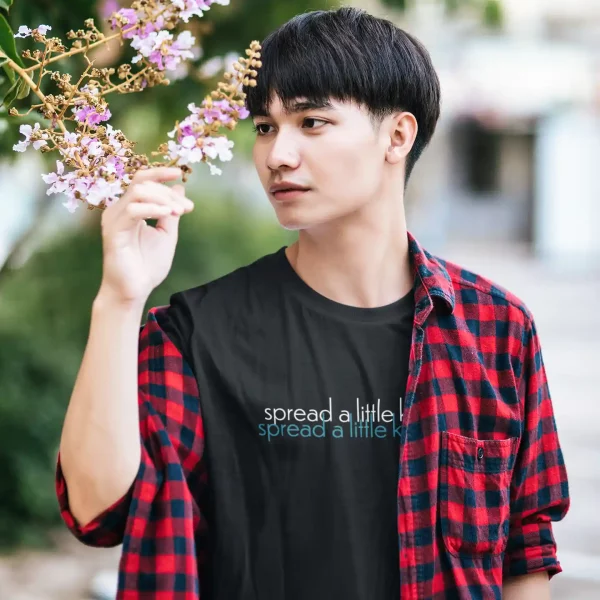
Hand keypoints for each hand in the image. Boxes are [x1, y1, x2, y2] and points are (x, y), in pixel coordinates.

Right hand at [97, 166, 193, 304]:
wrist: (135, 290)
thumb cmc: (147, 265)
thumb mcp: (166, 234)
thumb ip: (171, 211)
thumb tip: (179, 187)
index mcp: (129, 209)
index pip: (141, 181)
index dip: (159, 173)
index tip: (179, 173)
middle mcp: (118, 210)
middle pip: (142, 183)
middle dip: (168, 192)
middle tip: (188, 208)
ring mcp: (114, 219)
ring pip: (137, 192)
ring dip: (163, 199)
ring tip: (180, 212)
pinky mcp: (114, 232)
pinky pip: (133, 210)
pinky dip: (153, 209)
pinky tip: (168, 215)